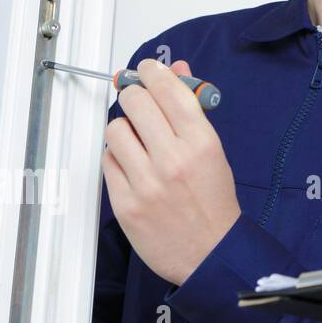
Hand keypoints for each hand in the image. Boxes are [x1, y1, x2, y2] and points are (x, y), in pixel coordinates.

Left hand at [102, 58, 240, 286]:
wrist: (211, 253)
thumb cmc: (214, 201)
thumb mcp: (213, 150)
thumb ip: (192, 110)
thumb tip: (177, 72)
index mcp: (202, 142)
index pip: (169, 90)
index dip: (153, 72)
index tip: (147, 69)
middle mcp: (173, 159)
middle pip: (136, 103)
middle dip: (135, 95)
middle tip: (139, 100)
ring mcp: (146, 182)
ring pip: (115, 130)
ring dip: (123, 128)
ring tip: (136, 138)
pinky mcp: (125, 203)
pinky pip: (107, 161)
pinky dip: (116, 156)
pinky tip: (131, 163)